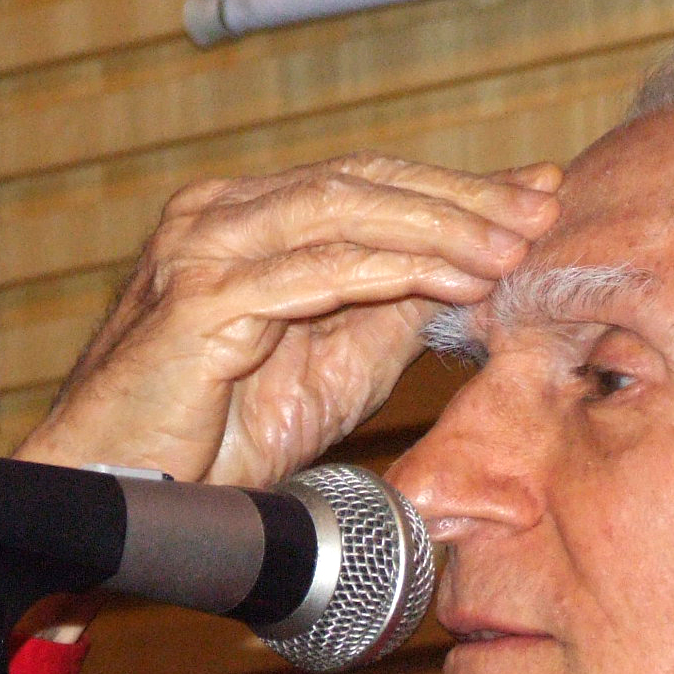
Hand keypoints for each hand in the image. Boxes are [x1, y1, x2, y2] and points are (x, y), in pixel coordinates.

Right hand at [19, 155, 561, 487]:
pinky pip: (315, 272)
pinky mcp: (199, 300)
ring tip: (511, 247)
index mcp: (249, 215)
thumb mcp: (335, 364)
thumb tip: (475, 276)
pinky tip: (454, 280)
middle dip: (463, 196)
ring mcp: (204, 249)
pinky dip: (393, 272)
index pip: (369, 182)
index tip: (539, 195)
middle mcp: (221, 213)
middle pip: (363, 182)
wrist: (131, 490)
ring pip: (343, 213)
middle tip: (542, 207)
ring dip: (440, 227)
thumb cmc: (221, 435)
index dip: (457, 188)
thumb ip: (394, 312)